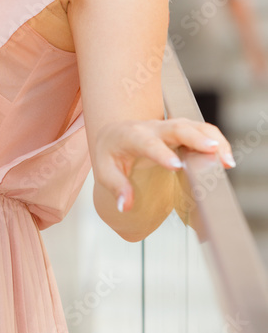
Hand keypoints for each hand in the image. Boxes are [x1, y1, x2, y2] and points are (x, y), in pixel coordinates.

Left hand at [94, 116, 234, 213]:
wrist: (115, 133)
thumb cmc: (111, 153)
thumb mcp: (105, 170)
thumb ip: (117, 187)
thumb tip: (126, 206)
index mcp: (132, 135)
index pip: (147, 142)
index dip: (162, 153)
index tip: (176, 166)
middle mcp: (153, 127)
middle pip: (177, 127)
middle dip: (196, 138)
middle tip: (213, 150)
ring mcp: (169, 126)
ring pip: (194, 126)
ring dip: (213, 139)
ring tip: (227, 161)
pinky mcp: (182, 130)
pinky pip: (202, 131)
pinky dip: (216, 141)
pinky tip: (226, 159)